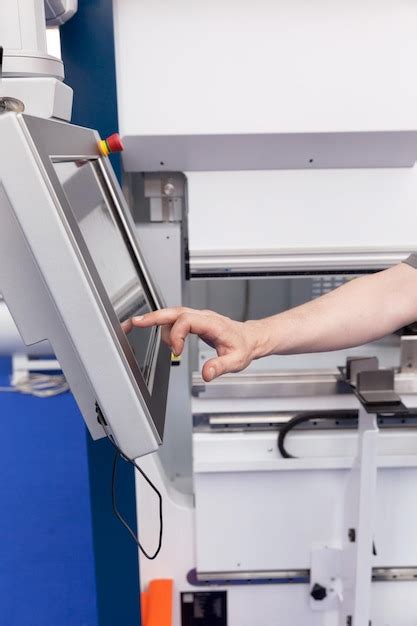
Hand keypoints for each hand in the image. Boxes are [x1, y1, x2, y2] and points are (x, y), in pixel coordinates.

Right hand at [131, 307, 265, 381]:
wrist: (250, 338)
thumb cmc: (243, 347)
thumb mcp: (236, 361)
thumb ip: (220, 366)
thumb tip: (206, 374)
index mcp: (212, 324)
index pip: (186, 320)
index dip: (176, 334)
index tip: (176, 352)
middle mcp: (203, 317)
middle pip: (174, 311)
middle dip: (153, 317)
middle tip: (135, 322)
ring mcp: (198, 317)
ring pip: (172, 313)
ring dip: (155, 320)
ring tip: (138, 328)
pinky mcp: (195, 321)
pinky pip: (175, 318)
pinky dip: (162, 323)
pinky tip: (154, 331)